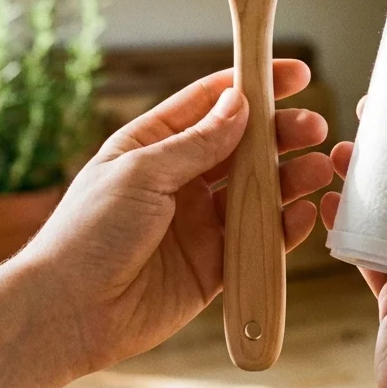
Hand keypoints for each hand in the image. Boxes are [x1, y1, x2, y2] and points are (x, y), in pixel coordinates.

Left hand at [19, 59, 333, 374]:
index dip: (253, 86)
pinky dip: (282, 228)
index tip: (295, 75)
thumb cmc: (87, 234)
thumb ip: (195, 143)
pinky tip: (302, 213)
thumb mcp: (141, 173)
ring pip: (255, 192)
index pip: (211, 104)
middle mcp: (179, 181)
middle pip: (242, 147)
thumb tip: (239, 105)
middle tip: (313, 127)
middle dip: (280, 134)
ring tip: (319, 168)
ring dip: (288, 179)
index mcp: (153, 146)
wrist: (67, 313)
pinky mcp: (212, 266)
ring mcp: (197, 223)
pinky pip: (255, 241)